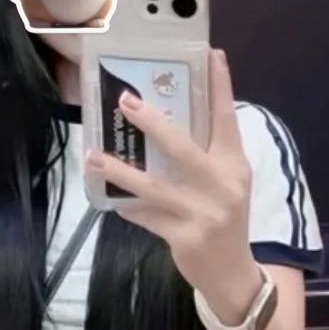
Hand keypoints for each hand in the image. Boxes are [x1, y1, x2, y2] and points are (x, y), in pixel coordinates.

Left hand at [85, 50, 261, 320]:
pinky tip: (112, 200)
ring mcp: (203, 213)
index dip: (221, 87)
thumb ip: (206, 157)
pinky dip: (128, 206)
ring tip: (94, 157)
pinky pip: (146, 215)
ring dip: (119, 170)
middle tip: (126, 101)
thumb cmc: (225, 220)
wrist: (233, 274)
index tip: (213, 55)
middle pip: (183, 147)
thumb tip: (164, 124)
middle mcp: (223, 185)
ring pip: (153, 185)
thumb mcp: (227, 185)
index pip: (228, 119)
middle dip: (153, 122)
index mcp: (235, 166)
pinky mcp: (185, 236)